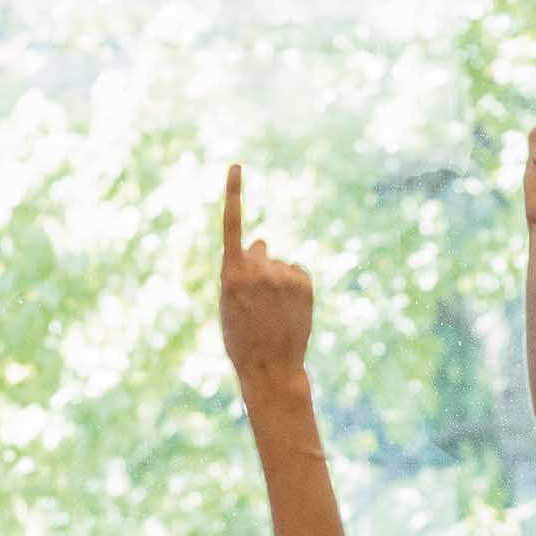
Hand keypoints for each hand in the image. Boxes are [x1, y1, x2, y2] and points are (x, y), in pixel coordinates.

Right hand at [218, 166, 314, 388]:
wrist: (270, 368)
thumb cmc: (242, 338)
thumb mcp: (231, 302)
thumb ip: (242, 268)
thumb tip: (264, 239)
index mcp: (231, 274)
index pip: (232, 224)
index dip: (234, 193)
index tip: (237, 167)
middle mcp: (258, 269)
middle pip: (259, 252)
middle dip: (259, 267)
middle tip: (258, 303)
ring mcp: (283, 275)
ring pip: (280, 267)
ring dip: (278, 283)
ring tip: (275, 314)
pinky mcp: (304, 282)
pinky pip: (298, 274)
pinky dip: (295, 288)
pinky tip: (291, 310)